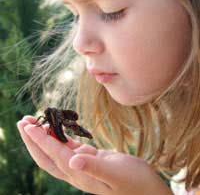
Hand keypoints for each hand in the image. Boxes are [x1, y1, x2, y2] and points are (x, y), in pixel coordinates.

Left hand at [17, 116, 172, 194]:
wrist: (145, 190)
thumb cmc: (134, 183)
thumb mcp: (116, 174)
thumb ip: (94, 167)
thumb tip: (73, 160)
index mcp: (79, 173)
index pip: (53, 154)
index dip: (39, 140)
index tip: (28, 125)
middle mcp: (76, 170)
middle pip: (46, 155)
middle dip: (33, 139)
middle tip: (23, 121)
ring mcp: (81, 164)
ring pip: (56, 150)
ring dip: (44, 136)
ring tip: (35, 120)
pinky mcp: (89, 158)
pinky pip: (70, 146)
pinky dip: (61, 136)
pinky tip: (57, 128)